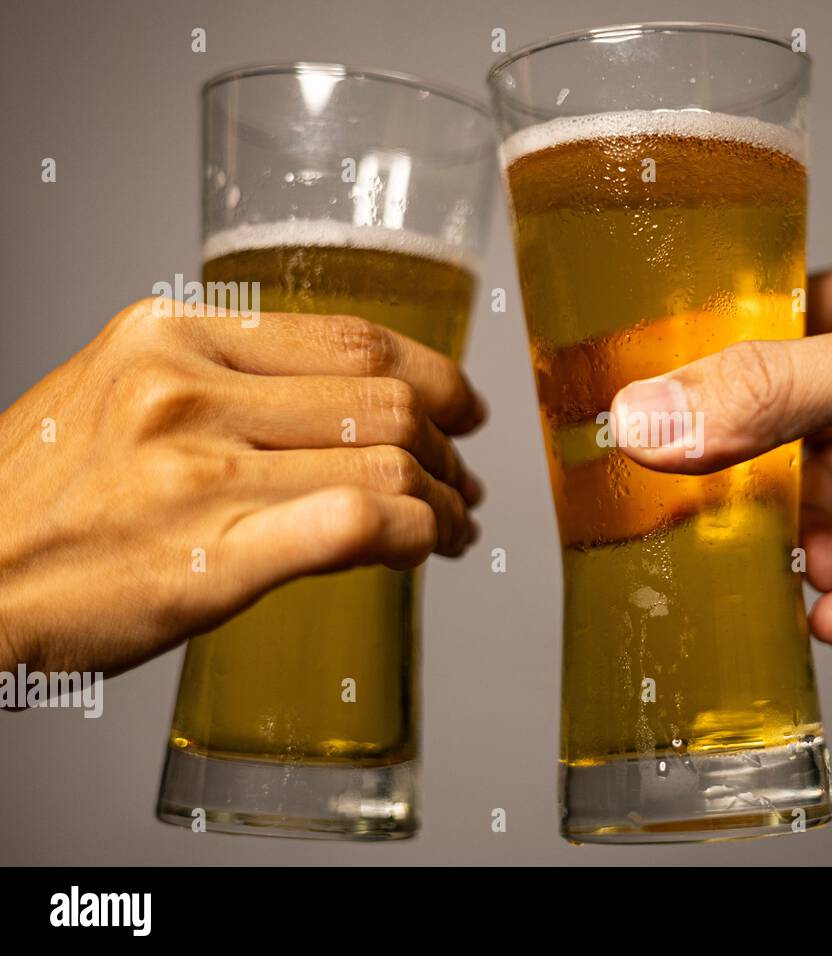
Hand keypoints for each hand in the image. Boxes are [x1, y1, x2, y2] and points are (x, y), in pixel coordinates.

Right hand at [0, 298, 483, 675]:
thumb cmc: (41, 497)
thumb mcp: (119, 392)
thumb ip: (225, 383)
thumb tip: (342, 405)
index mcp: (172, 336)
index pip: (352, 339)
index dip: (434, 374)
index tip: (461, 406)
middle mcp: (187, 392)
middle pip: (384, 402)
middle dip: (447, 447)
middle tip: (463, 481)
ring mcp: (197, 474)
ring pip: (386, 465)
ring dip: (444, 502)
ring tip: (454, 526)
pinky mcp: (209, 559)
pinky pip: (356, 525)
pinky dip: (414, 535)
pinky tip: (425, 550)